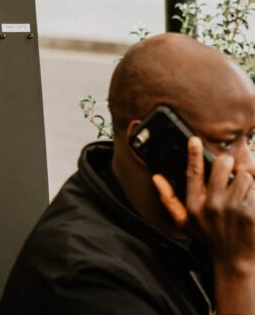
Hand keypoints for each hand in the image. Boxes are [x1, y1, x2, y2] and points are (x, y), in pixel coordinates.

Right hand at [154, 137, 254, 312]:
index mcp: (195, 205)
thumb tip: (156, 178)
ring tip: (241, 194)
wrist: (235, 263)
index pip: (194, 172)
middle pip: (222, 165)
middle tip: (230, 173)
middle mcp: (212, 205)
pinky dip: (254, 193)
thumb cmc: (210, 240)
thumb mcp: (184, 223)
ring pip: (243, 176)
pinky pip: (254, 188)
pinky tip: (250, 204)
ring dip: (245, 182)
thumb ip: (169, 199)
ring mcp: (232, 208)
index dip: (194, 154)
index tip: (195, 140)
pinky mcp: (250, 213)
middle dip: (228, 166)